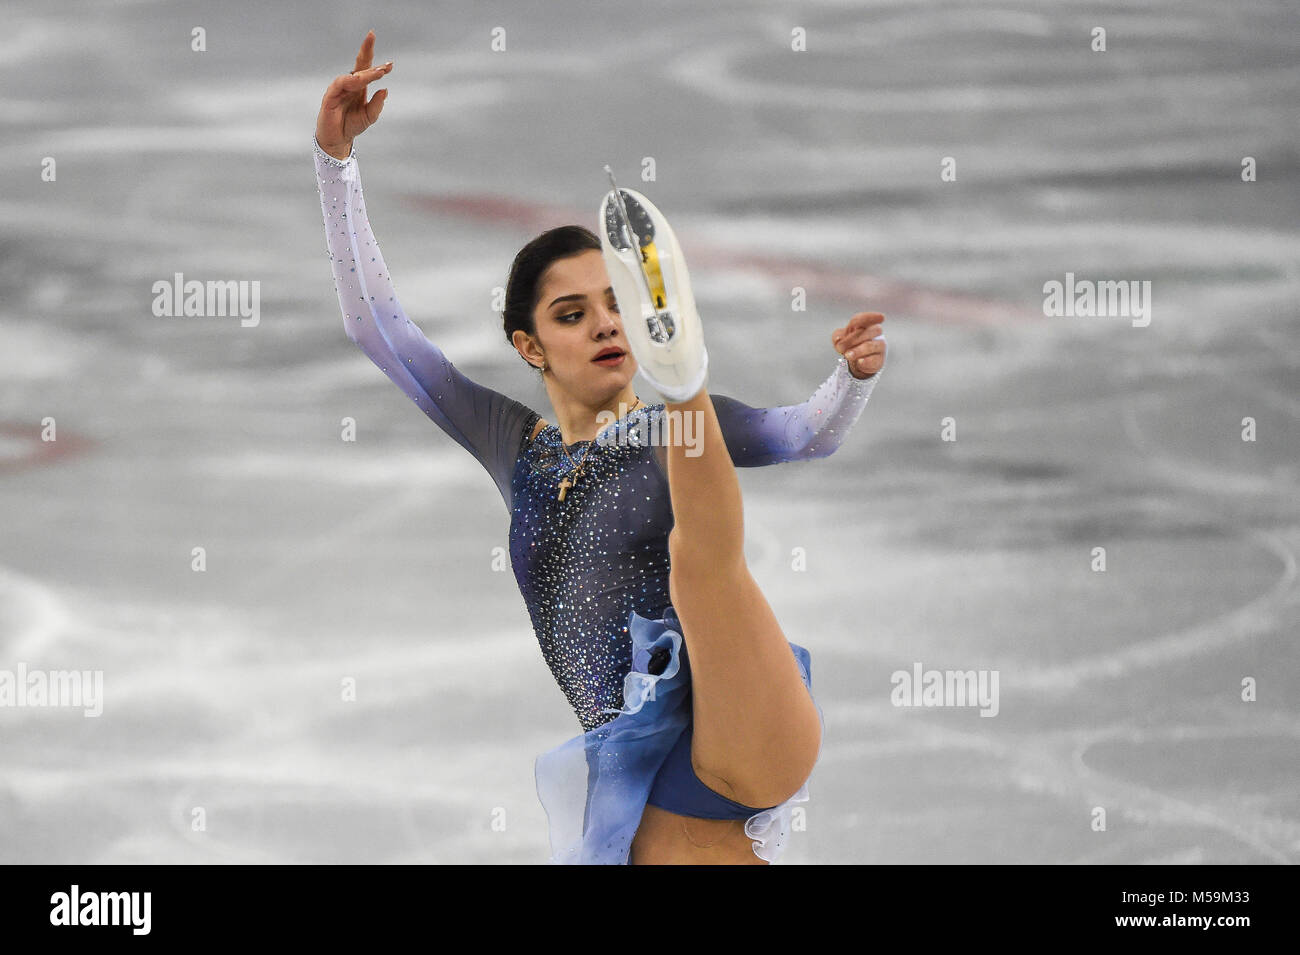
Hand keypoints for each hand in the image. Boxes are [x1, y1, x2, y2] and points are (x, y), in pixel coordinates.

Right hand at [315, 30, 392, 159]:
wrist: (338, 139)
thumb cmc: (352, 125)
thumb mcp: (370, 116)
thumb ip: (377, 104)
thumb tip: (385, 90)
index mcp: (360, 87)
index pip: (368, 70)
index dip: (378, 66)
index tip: (391, 65)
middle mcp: (350, 85)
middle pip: (359, 65)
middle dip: (367, 52)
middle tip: (377, 49)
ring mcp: (339, 88)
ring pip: (353, 75)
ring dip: (366, 73)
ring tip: (379, 72)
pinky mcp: (330, 96)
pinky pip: (339, 84)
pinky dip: (349, 81)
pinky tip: (358, 79)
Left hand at [831, 312, 885, 378]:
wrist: (858, 362)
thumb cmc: (851, 345)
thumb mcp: (840, 338)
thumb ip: (837, 336)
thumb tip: (838, 339)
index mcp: (865, 324)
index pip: (866, 319)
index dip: (870, 317)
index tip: (881, 317)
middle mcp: (875, 334)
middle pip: (870, 331)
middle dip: (853, 339)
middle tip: (840, 347)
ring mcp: (878, 347)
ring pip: (872, 345)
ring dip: (858, 350)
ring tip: (847, 355)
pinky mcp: (878, 360)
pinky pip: (874, 360)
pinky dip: (866, 361)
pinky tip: (860, 361)